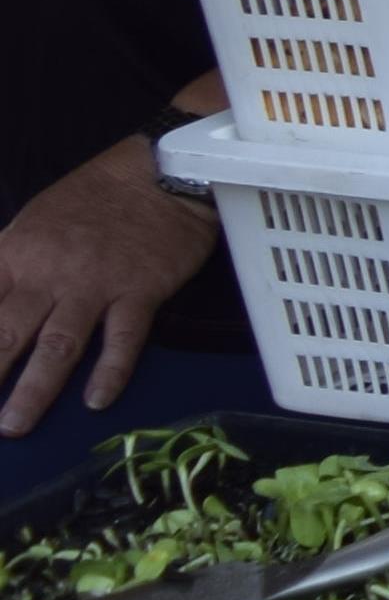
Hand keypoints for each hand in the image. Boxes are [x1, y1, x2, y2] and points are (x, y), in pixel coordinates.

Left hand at [0, 134, 216, 434]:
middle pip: (4, 334)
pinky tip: (97, 401)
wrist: (161, 173)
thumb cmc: (91, 199)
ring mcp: (95, 286)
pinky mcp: (140, 292)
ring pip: (57, 346)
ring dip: (33, 390)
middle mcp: (47, 275)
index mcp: (14, 254)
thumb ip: (6, 264)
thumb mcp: (31, 222)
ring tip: (13, 426)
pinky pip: (122, 338)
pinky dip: (110, 371)